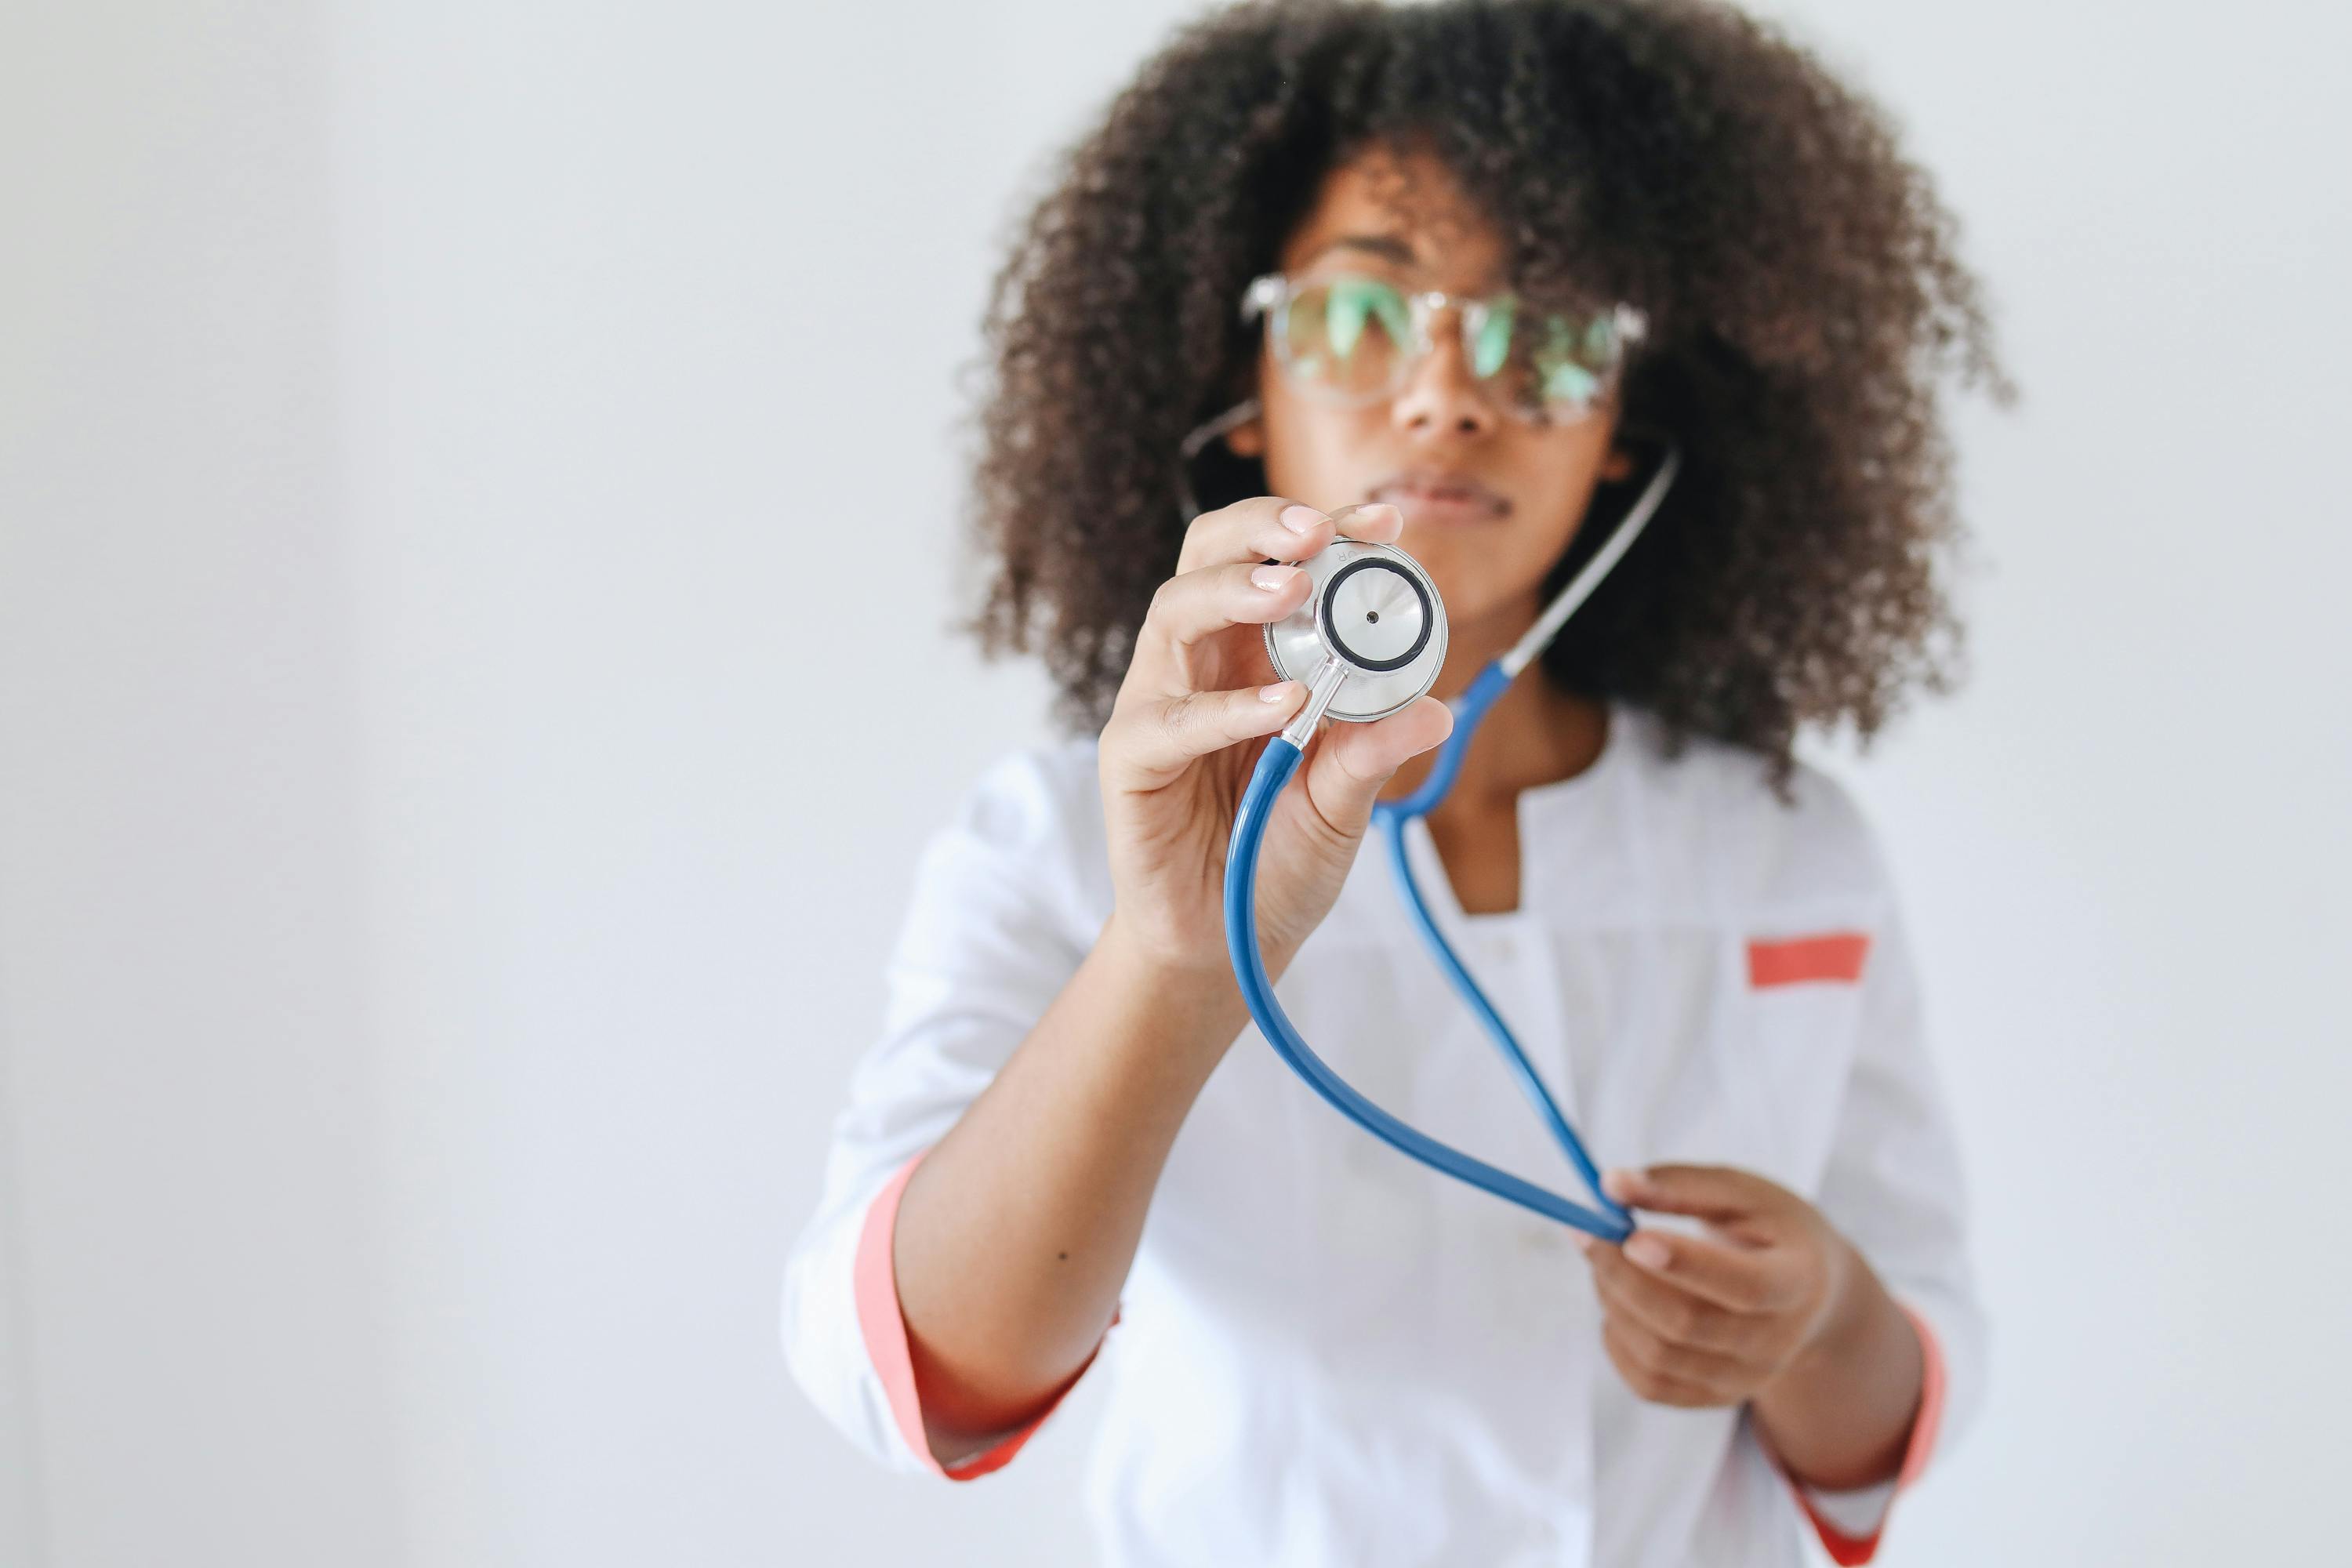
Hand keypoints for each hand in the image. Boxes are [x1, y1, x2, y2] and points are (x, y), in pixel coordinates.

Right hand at [1097, 495, 1451, 979]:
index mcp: (1254, 654)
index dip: (1326, 530)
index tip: (1386, 523)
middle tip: (1319, 534)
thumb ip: (1374, 753)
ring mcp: (1158, 704)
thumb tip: (1436, 711)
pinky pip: (1169, 718)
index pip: (1278, 562)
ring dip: (1235, 589)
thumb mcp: (1345, 802)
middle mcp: (1200, 664)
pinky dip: (1226, 707)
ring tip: (1295, 588)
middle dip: (1262, 527)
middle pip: (1208, 555)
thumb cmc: (1276, 858)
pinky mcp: (1131, 759)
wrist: (1225, 945)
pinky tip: (1282, 705)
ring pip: (1175, 612)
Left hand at [1575, 1164, 1858, 1409]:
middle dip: (1623, 1276)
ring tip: (1605, 1260)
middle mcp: (1776, 1343)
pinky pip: (1649, 1384)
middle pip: (1688, 1325)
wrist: (1811, 1295)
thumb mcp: (1742, 1193)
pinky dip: (1617, 1340)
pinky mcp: (1714, 1397)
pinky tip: (1619, 1301)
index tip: (1631, 1237)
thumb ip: (1679, 1185)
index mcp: (1796, 1282)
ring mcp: (1746, 1379)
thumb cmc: (1770, 1230)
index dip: (1685, 1264)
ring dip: (1614, 1302)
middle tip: (1588, 1232)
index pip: (1744, 1286)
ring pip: (1659, 1355)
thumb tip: (1609, 1184)